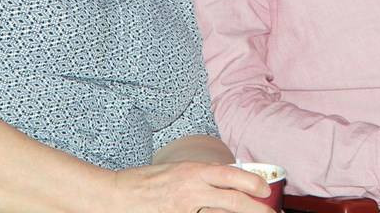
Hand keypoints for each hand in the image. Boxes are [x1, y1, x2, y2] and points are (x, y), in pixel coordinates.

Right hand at [111, 161, 271, 212]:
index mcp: (192, 171)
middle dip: (255, 209)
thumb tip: (221, 181)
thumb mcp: (175, 171)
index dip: (250, 183)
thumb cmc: (143, 182)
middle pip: (231, 200)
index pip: (229, 174)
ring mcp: (184, 208)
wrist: (115, 196)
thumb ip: (198, 177)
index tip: (264, 190)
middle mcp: (191, 189)